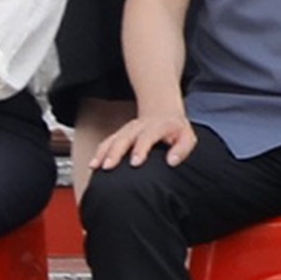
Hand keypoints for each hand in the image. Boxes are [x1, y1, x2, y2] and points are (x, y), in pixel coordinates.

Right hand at [83, 108, 199, 170]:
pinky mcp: (120, 133)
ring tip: (96, 166)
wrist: (164, 113)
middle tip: (109, 166)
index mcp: (158, 127)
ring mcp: (128, 129)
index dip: (140, 149)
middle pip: (125, 138)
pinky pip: (107, 142)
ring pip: (113, 139)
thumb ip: (182, 149)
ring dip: (103, 153)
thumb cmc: (176, 130)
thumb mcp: (187, 137)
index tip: (135, 162)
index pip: (147, 137)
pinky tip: (93, 165)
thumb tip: (172, 161)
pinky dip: (99, 153)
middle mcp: (140, 127)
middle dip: (115, 152)